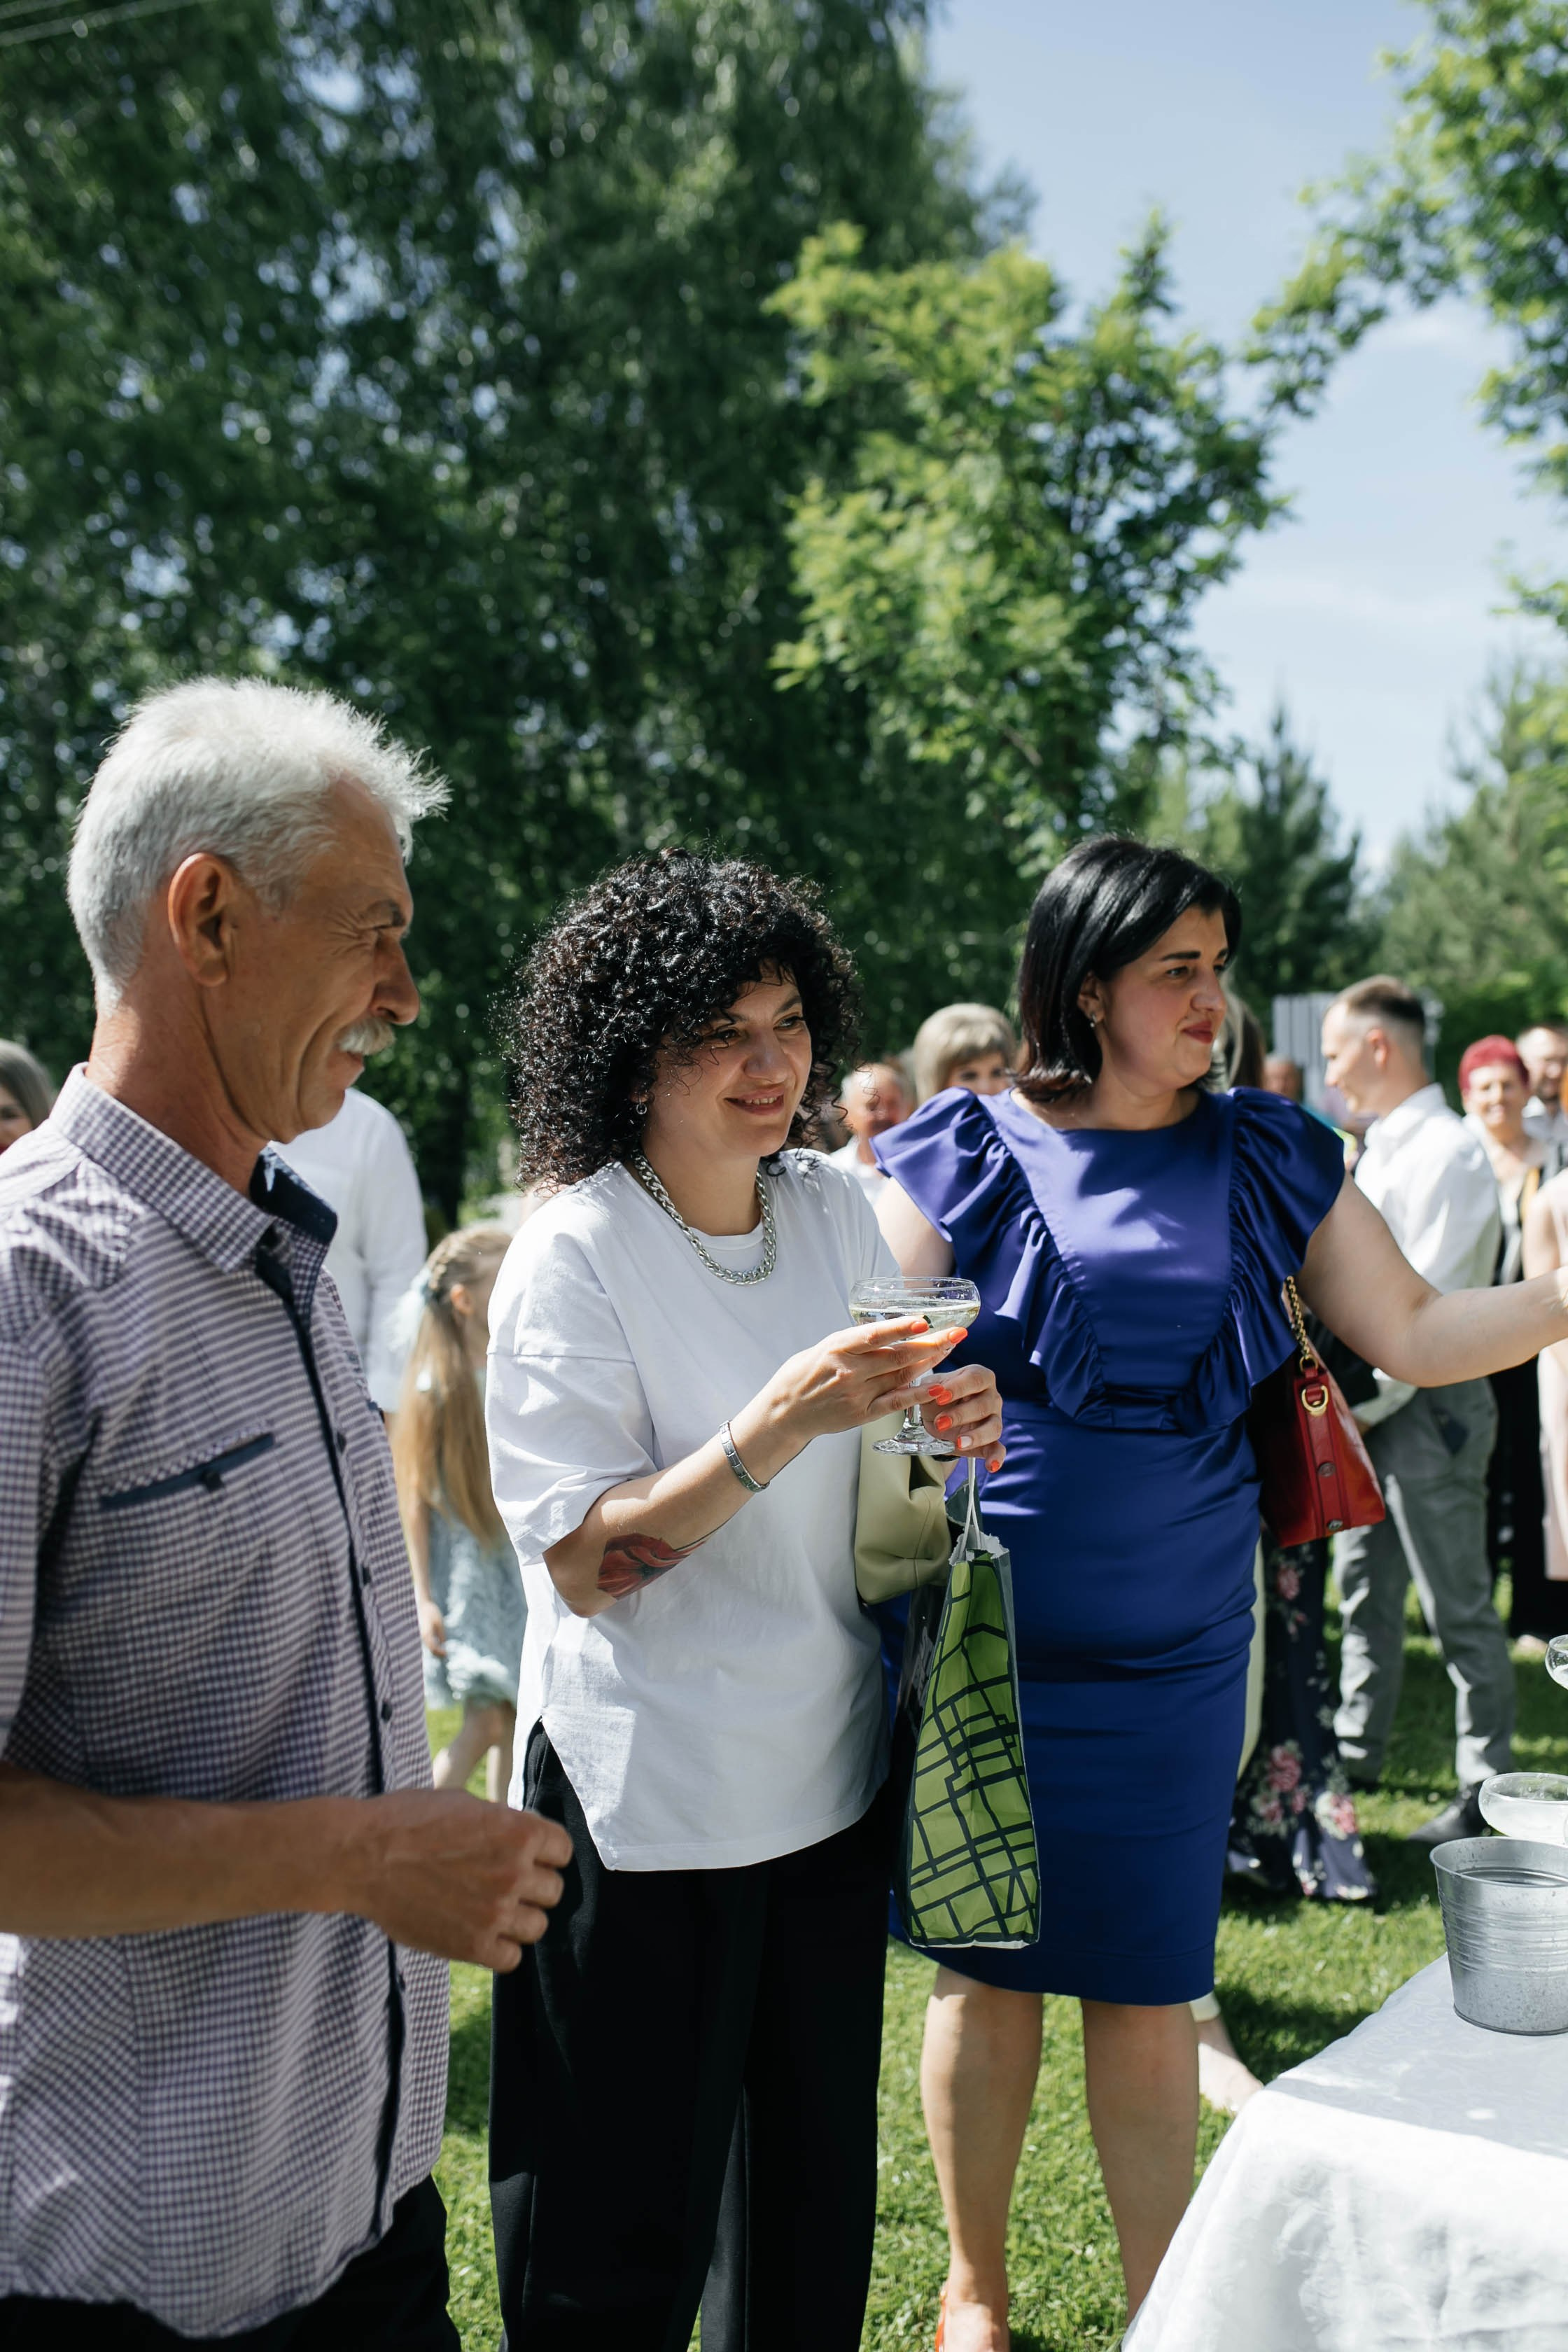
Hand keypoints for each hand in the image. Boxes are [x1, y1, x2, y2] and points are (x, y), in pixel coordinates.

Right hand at [342, 1790, 571, 1970]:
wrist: (362, 1856)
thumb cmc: (408, 1821)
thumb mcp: (466, 1804)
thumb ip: (502, 1824)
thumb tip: (524, 1839)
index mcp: (518, 1832)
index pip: (563, 1851)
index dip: (546, 1853)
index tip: (529, 1856)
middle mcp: (514, 1872)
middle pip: (554, 1891)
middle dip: (533, 1886)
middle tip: (507, 1883)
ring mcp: (495, 1912)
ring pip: (537, 1926)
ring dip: (520, 1918)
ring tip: (494, 1909)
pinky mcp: (471, 1945)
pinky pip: (511, 1958)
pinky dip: (501, 1948)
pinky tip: (482, 1933)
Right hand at [417, 1597, 446, 1657]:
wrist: (421, 1604)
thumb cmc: (430, 1612)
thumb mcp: (439, 1623)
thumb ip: (441, 1634)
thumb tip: (443, 1644)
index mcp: (426, 1634)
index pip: (433, 1648)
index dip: (440, 1653)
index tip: (447, 1654)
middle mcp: (421, 1636)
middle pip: (429, 1649)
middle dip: (437, 1653)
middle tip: (445, 1654)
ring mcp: (419, 1635)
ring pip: (427, 1646)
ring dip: (434, 1650)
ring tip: (442, 1651)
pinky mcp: (420, 1633)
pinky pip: (426, 1642)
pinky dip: (431, 1645)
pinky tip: (437, 1645)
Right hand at [759, 1316, 967, 1453]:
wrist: (785, 1412)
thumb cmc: (803, 1374)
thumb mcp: (823, 1348)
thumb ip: (854, 1342)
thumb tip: (888, 1331)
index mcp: (837, 1348)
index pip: (875, 1335)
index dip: (902, 1328)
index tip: (926, 1320)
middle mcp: (849, 1371)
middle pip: (897, 1356)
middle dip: (931, 1343)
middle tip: (957, 1333)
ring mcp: (857, 1394)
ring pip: (900, 1376)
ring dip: (929, 1362)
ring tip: (950, 1349)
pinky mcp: (861, 1414)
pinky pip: (896, 1403)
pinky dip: (918, 1395)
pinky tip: (938, 1387)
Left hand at [924, 1363, 1005, 1469]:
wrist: (935, 1416)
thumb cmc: (936, 1397)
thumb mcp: (930, 1388)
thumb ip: (930, 1388)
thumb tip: (931, 1391)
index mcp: (978, 1376)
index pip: (975, 1378)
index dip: (958, 1387)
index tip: (940, 1396)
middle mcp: (991, 1396)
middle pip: (984, 1404)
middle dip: (960, 1414)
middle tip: (940, 1422)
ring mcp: (994, 1419)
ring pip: (994, 1427)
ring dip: (976, 1436)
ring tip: (959, 1443)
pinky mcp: (991, 1440)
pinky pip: (998, 1449)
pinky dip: (996, 1458)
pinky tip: (990, 1466)